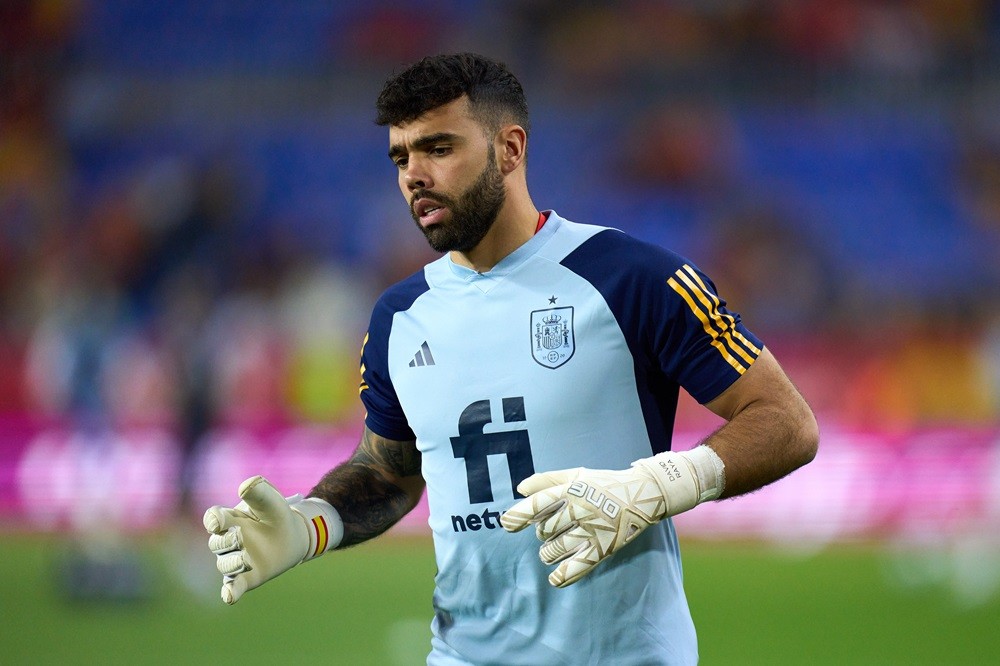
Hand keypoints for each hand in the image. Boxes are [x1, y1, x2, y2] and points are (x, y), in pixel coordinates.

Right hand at [204, 476, 341, 603]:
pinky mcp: (245, 577)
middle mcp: (227, 540)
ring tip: (246, 560)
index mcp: (229, 519)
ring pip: (224, 565)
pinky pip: (232, 586)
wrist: (293, 535)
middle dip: (226, 540)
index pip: (213, 519)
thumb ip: (259, 492)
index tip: (217, 521)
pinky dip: (229, 592)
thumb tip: (244, 487)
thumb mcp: (271, 500)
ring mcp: (234, 560)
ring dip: (232, 563)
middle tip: (240, 536)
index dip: (213, 520)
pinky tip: (230, 597)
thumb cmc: (276, 514)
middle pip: (216, 543)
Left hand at [501, 448, 721, 586]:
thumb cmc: (603, 483)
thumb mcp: (576, 475)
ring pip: (555, 549)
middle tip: (548, 531)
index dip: (520, 515)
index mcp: (571, 491)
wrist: (642, 495)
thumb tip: (519, 489)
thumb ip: (546, 480)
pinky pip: (578, 567)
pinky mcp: (603, 548)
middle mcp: (579, 510)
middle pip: (544, 530)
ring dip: (548, 552)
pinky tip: (555, 578)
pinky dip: (563, 575)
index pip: (539, 504)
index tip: (507, 524)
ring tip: (551, 549)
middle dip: (541, 533)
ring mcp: (591, 531)